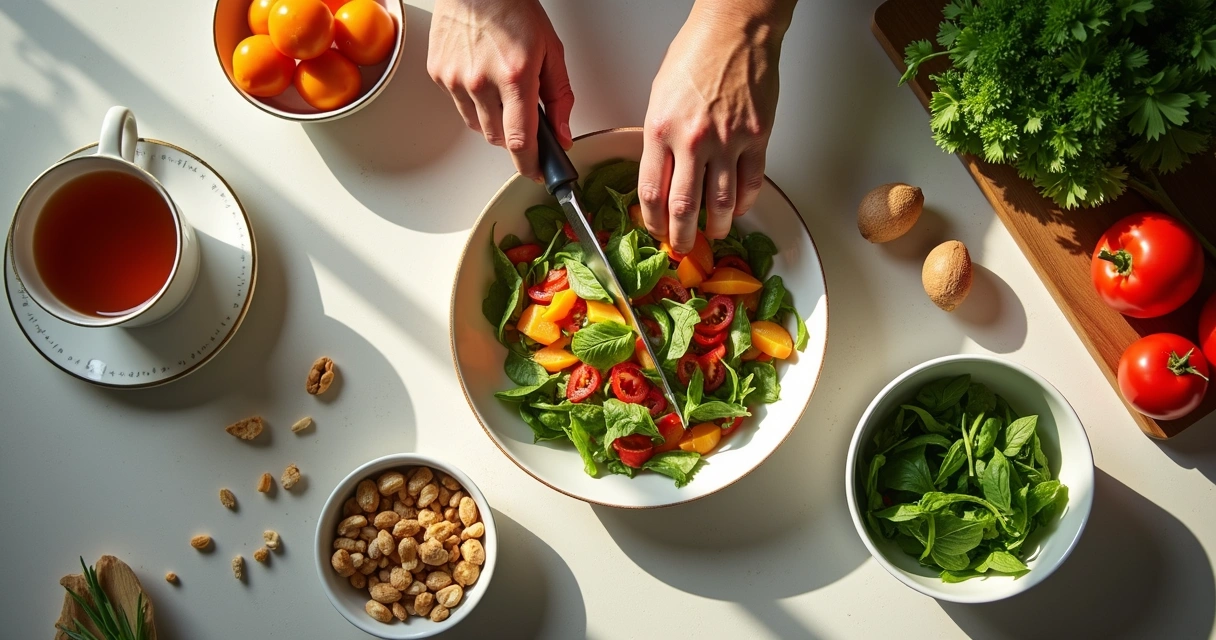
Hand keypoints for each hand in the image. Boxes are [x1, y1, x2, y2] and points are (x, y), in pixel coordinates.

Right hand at [427, 0, 574, 179]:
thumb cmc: (513, 9)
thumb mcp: (551, 51)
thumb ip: (560, 97)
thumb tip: (562, 133)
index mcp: (514, 75)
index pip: (520, 140)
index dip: (530, 164)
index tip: (537, 173)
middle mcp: (481, 81)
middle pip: (498, 139)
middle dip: (514, 137)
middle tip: (523, 117)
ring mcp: (456, 79)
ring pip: (477, 126)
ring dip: (493, 120)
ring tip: (501, 88)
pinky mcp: (439, 74)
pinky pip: (459, 105)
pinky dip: (473, 100)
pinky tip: (481, 75)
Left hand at [639, 1, 793, 252]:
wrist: (735, 31)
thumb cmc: (695, 55)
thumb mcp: (658, 97)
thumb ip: (658, 139)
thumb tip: (660, 173)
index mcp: (661, 130)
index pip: (651, 193)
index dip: (652, 222)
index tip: (656, 231)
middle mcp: (693, 140)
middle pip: (684, 208)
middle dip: (682, 237)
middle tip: (683, 248)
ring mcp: (728, 141)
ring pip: (720, 203)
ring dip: (716, 226)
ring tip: (713, 233)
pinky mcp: (757, 137)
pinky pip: (750, 183)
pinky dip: (743, 202)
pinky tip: (737, 208)